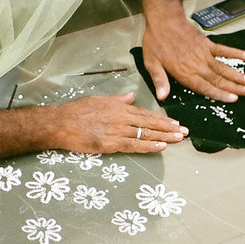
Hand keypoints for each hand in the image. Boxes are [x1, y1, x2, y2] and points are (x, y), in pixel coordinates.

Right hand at [55, 93, 187, 153]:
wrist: (60, 123)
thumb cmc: (76, 112)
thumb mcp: (99, 100)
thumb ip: (117, 99)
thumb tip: (130, 96)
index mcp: (119, 107)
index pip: (145, 113)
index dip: (161, 119)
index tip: (175, 123)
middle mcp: (120, 117)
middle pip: (149, 123)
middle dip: (168, 128)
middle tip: (184, 132)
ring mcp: (116, 130)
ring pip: (145, 134)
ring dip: (164, 137)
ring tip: (178, 139)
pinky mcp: (110, 143)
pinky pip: (133, 145)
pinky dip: (148, 146)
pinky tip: (161, 147)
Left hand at [141, 13, 244, 101]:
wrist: (163, 19)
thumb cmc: (155, 42)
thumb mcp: (151, 63)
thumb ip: (159, 80)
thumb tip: (162, 97)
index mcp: (185, 73)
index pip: (205, 88)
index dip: (220, 94)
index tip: (234, 99)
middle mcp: (198, 65)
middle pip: (218, 79)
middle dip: (235, 87)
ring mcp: (204, 53)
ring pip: (223, 67)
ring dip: (238, 74)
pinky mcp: (207, 44)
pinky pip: (224, 49)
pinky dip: (236, 53)